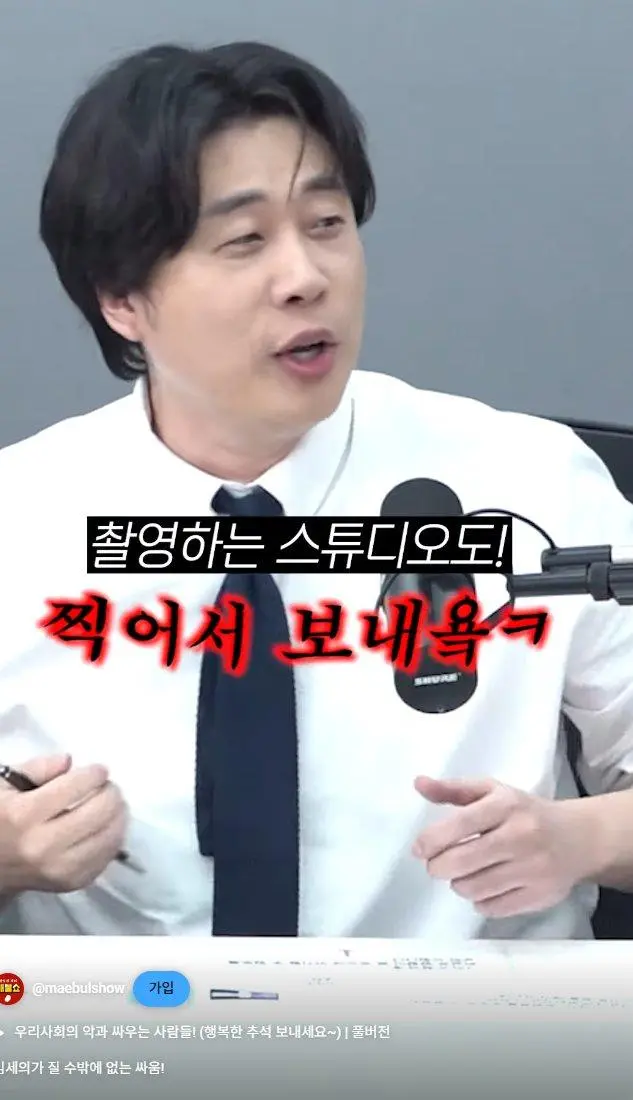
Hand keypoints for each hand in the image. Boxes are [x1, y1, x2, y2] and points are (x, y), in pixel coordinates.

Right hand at [0, 754, 127, 893]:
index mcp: (23, 815)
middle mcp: (42, 845)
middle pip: (98, 813)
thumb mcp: (5, 786)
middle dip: (111, 793)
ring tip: (116, 804)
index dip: (94, 774)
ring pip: (108, 837)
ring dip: (120, 815)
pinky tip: (111, 827)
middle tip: (109, 786)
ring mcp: (58, 869)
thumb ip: (38, 768)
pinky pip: (105, 859)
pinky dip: (114, 839)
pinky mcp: (69, 883)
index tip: (99, 770)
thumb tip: (69, 761)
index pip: (73, 788)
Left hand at [412, 775, 591, 918]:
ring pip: (474, 888)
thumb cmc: (525, 812)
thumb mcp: (492, 791)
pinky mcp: (539, 895)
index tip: (419, 849)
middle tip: (436, 864)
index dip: (431, 840)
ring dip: (458, 884)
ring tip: (464, 873)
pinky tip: (485, 887)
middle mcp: (520, 836)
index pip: (460, 825)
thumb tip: (419, 783)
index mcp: (506, 805)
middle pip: (462, 861)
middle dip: (438, 867)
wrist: (578, 838)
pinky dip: (480, 901)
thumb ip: (453, 789)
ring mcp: (532, 868)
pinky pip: (492, 908)